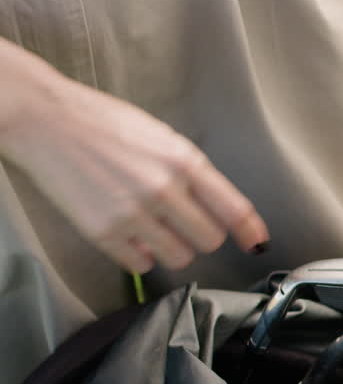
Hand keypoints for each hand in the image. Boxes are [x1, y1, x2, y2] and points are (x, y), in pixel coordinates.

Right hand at [0, 44, 268, 273]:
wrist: (45, 119)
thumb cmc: (104, 123)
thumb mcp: (161, 137)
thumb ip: (189, 171)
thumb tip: (216, 206)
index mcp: (184, 161)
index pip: (234, 208)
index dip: (250, 231)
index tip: (256, 244)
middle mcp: (164, 189)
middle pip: (210, 240)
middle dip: (201, 236)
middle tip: (183, 225)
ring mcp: (133, 213)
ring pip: (180, 257)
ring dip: (173, 249)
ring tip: (155, 230)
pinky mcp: (103, 231)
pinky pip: (140, 264)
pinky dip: (139, 257)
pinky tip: (132, 239)